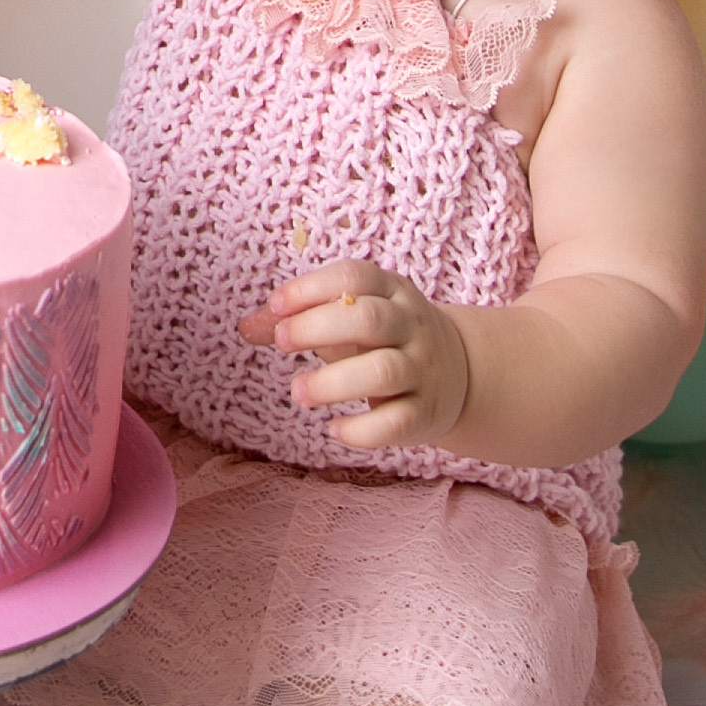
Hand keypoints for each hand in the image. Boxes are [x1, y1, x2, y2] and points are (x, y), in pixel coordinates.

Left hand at [241, 261, 471, 449]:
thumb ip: (299, 319)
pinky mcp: (427, 412)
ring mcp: (423, 369)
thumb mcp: (349, 317)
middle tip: (281, 343)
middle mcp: (412, 325)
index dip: (311, 288)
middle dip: (317, 328)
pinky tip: (333, 429)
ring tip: (298, 394)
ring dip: (333, 383)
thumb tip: (244, 326)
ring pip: (384, 370)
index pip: (354, 276)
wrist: (461, 373)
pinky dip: (362, 430)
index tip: (275, 306)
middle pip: (369, 319)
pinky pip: (398, 422)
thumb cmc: (384, 339)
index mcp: (391, 290)